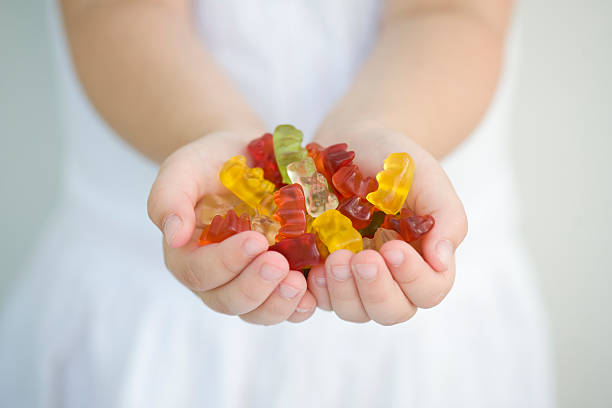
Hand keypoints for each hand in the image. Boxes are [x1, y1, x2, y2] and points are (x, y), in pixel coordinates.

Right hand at [147, 132, 316, 324]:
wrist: (248, 154)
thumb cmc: (210, 162)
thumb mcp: (183, 169)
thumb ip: (169, 198)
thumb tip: (173, 236)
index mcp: (187, 255)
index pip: (199, 272)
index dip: (226, 262)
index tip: (255, 240)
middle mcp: (216, 277)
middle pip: (228, 300)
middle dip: (255, 287)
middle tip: (280, 265)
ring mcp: (248, 281)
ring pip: (257, 311)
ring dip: (277, 304)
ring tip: (299, 284)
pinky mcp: (278, 279)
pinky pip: (285, 305)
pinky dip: (299, 306)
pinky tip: (313, 294)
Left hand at [306, 123, 467, 324]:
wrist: (355, 141)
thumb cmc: (396, 159)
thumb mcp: (426, 178)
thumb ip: (445, 217)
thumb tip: (443, 261)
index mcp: (423, 259)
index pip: (429, 290)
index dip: (414, 278)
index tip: (393, 247)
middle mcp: (391, 277)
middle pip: (392, 311)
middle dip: (376, 290)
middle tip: (360, 258)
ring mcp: (356, 279)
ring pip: (354, 311)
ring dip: (344, 292)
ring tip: (334, 258)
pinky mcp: (325, 271)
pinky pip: (319, 299)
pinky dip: (316, 291)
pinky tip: (312, 268)